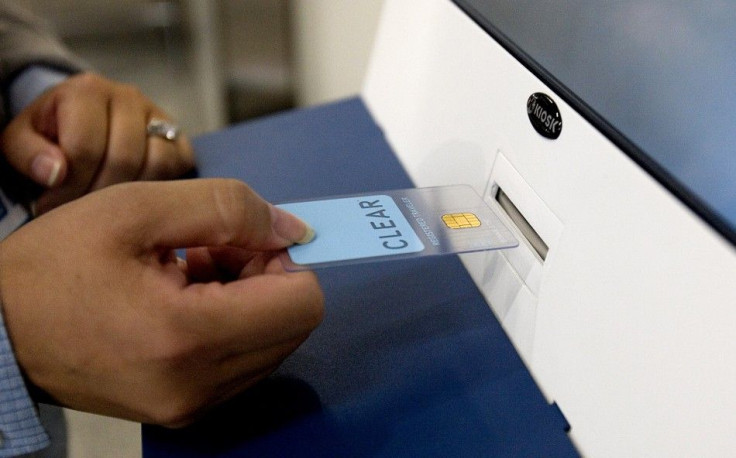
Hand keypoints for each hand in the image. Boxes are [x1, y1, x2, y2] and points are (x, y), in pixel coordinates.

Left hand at [0, 72, 194, 213]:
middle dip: (98, 194)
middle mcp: (128, 96)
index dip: (68, 186)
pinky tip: (132, 194)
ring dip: (131, 194)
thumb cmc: (49, 135)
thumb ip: (28, 153)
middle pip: (123, 158)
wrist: (77, 121)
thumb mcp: (21, 140)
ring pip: (156, 163)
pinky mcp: (179, 137)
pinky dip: (159, 186)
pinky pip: (178, 166)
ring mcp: (158, 115)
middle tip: (78, 211)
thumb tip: (55, 172)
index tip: (51, 204)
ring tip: (105, 203)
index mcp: (86, 90)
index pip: (85, 147)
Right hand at [0, 179, 322, 425]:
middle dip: (264, 277)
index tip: (242, 237)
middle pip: (293, 325)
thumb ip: (228, 208)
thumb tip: (294, 229)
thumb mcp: (138, 208)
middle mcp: (198, 386)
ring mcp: (191, 406)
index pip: (303, 303)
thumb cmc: (55, 265)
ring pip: (272, 343)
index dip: (283, 258)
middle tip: (209, 250)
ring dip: (246, 299)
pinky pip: (241, 363)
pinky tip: (183, 298)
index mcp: (188, 336)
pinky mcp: (183, 410)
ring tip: (187, 272)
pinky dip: (228, 324)